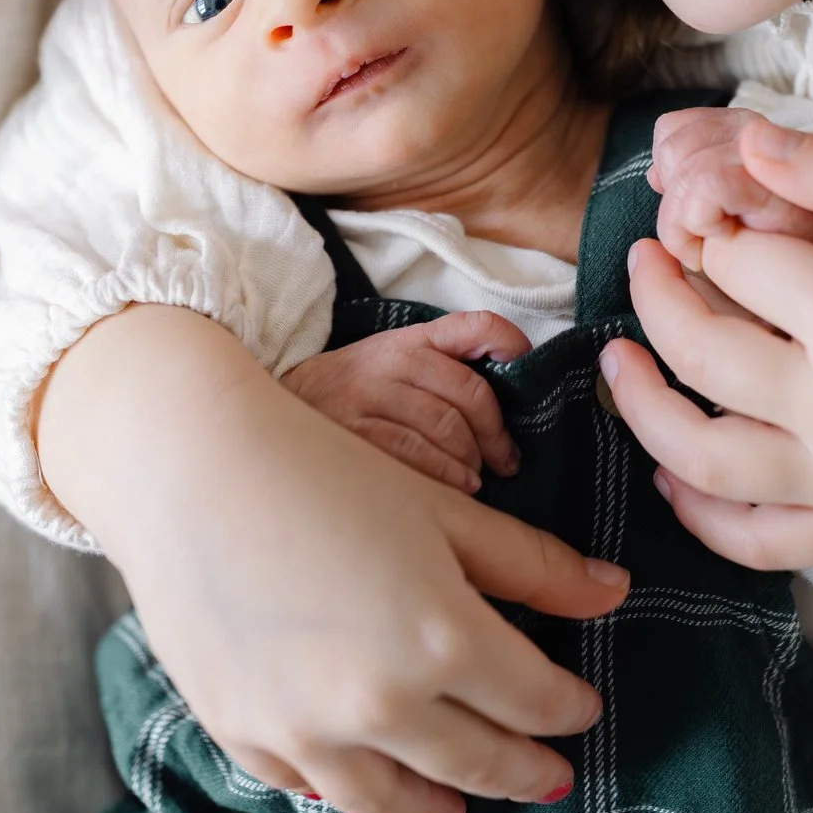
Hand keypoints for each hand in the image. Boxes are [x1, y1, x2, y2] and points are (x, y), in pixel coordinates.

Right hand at [41, 307, 622, 812]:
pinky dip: (350, 791)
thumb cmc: (320, 471)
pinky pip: (312, 789)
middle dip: (522, 771)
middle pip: (477, 762)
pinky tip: (366, 781)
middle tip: (549, 778)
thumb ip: (533, 566)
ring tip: (462, 804)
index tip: (581, 708)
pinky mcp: (245, 734)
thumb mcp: (441, 511)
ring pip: (394, 802)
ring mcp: (306, 731)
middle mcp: (379, 703)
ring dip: (440, 805)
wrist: (187, 468)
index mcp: (441, 641)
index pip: (533, 702)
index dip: (568, 709)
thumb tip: (613, 594)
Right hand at [281, 313, 529, 491]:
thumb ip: (444, 367)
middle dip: (496, 432)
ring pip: (446, 426)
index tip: (527, 366)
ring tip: (476, 476)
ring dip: (472, 459)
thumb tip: (506, 406)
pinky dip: (445, 474)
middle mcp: (394, 360)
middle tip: (506, 459)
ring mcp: (372, 395)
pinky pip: (414, 454)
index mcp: (413, 339)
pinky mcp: (354, 431)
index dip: (509, 341)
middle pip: (470, 392)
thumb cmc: (357, 389)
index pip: (474, 325)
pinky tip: (457, 486)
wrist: (285, 403)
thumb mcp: (396, 360)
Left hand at [607, 117, 812, 631]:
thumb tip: (749, 139)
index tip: (716, 218)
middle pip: (702, 356)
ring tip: (617, 365)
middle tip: (642, 264)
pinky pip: (754, 540)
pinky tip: (671, 476)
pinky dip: (698, 515)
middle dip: (654, 302)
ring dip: (642, 410)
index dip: (719, 232)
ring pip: (702, 459)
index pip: (742, 265)